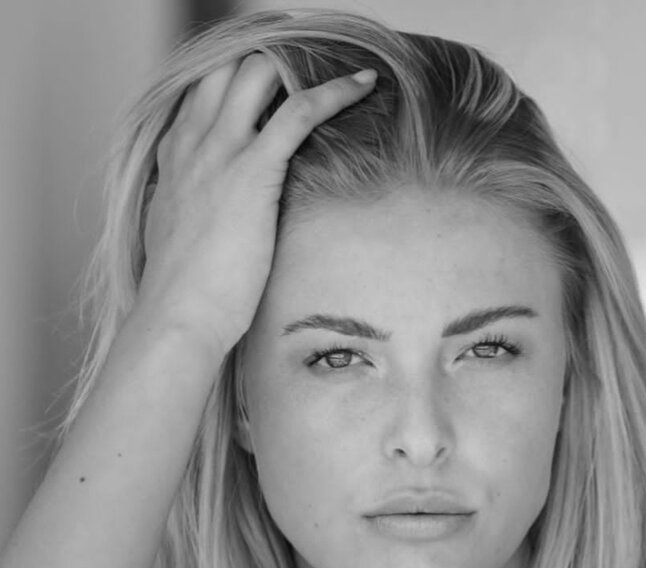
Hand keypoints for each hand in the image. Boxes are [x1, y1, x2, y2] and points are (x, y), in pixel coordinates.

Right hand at [137, 55, 377, 357]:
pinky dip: (334, 92)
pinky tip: (363, 86)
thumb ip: (194, 214)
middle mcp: (193, 142)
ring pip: (260, 73)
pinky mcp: (253, 170)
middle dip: (268, 65)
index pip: (204, 92)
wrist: (177, 316)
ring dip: (299, 68)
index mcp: (174, 156)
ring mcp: (220, 151)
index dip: (240, 85)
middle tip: (308, 79)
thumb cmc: (183, 295)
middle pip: (229, 69)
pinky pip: (299, 111)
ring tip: (339, 79)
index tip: (273, 95)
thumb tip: (213, 223)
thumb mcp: (180, 239)